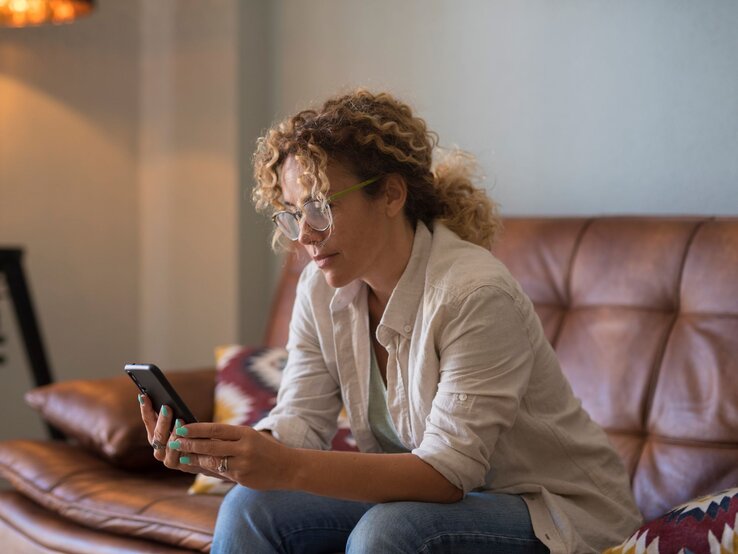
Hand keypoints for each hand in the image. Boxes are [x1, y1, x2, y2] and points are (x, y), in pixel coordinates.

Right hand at [138, 394, 226, 478]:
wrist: (211, 457)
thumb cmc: (196, 434)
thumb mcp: (185, 423)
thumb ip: (175, 415)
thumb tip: (168, 399)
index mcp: (156, 436)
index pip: (148, 421)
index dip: (146, 409)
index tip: (144, 396)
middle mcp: (159, 449)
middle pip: (157, 435)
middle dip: (162, 420)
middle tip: (166, 407)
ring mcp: (169, 459)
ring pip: (168, 446)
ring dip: (173, 433)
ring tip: (180, 420)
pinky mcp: (183, 467)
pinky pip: (182, 457)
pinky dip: (184, 446)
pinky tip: (189, 436)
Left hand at [166, 422, 291, 489]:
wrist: (288, 467)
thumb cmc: (266, 450)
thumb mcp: (251, 437)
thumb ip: (229, 438)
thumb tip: (201, 437)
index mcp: (246, 433)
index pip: (216, 428)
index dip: (197, 428)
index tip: (181, 427)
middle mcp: (244, 447)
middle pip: (211, 445)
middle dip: (190, 444)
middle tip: (174, 442)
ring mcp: (243, 464)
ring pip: (212, 461)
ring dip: (194, 459)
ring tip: (181, 455)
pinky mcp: (242, 478)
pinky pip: (220, 473)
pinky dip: (207, 469)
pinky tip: (196, 466)